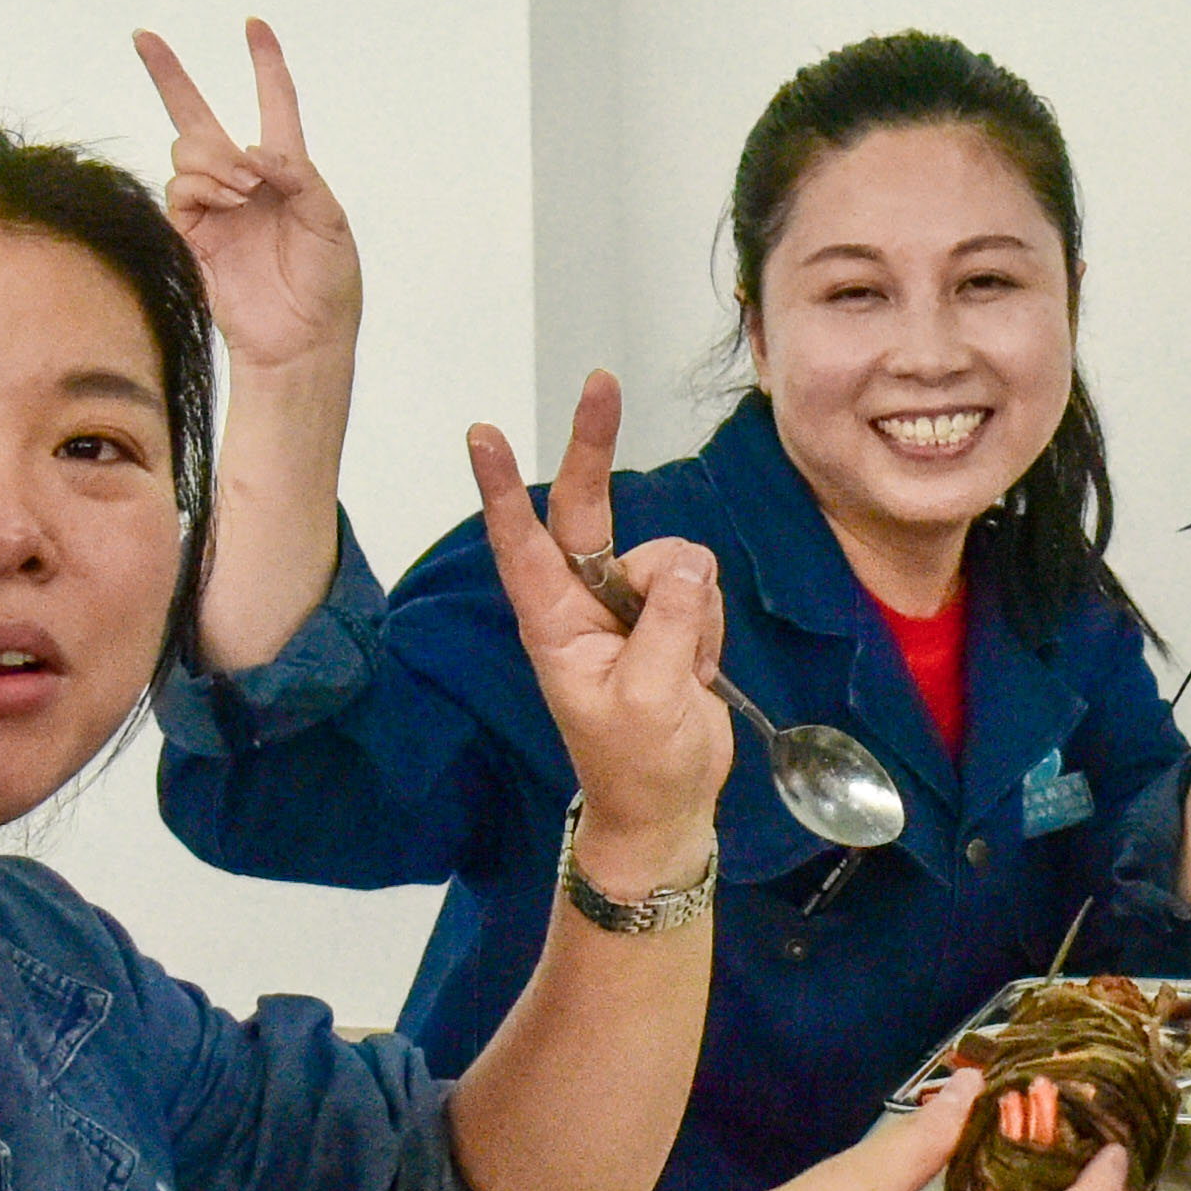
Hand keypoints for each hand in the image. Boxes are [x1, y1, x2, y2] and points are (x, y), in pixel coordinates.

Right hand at [135, 19, 359, 382]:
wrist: (300, 341)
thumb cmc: (327, 286)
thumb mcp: (330, 222)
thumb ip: (299, 176)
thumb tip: (254, 152)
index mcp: (287, 171)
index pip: (273, 104)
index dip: (265, 64)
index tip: (254, 25)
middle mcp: (244, 181)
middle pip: (198, 116)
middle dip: (168, 75)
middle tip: (143, 37)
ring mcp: (215, 206)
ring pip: (189, 149)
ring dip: (214, 157)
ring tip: (243, 188)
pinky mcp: (193, 234)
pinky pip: (180, 189)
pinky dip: (201, 184)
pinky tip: (228, 200)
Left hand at [472, 372, 728, 872]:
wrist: (668, 808)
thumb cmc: (638, 766)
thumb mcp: (650, 703)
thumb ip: (671, 627)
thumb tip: (691, 562)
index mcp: (555, 624)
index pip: (522, 543)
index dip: (502, 488)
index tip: (481, 433)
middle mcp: (585, 603)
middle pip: (588, 510)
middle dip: (593, 448)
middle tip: (600, 383)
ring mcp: (629, 606)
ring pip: (671, 558)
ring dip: (691, 607)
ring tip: (684, 670)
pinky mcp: (669, 616)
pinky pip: (700, 586)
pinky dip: (709, 622)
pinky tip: (698, 667)